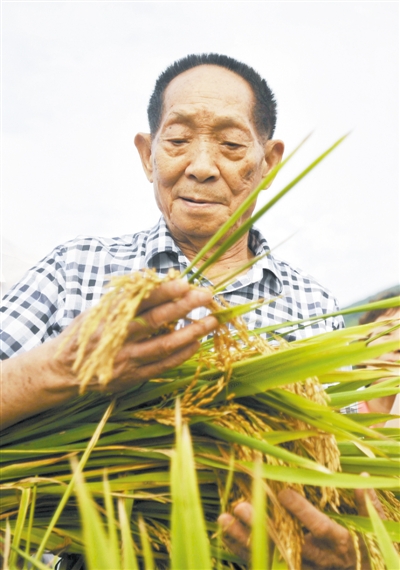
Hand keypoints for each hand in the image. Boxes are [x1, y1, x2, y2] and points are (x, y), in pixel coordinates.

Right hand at [1, 280, 216, 426]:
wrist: (63, 371)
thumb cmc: (85, 334)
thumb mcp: (97, 310)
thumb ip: (124, 298)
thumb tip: (152, 278)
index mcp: (108, 317)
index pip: (141, 300)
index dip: (164, 291)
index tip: (185, 282)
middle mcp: (118, 338)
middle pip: (156, 320)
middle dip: (184, 307)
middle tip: (206, 295)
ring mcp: (126, 359)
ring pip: (164, 345)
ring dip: (191, 332)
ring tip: (211, 321)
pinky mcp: (132, 377)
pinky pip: (163, 365)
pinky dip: (182, 354)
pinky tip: (197, 343)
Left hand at [218, 487, 385, 568]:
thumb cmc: (366, 547)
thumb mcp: (372, 526)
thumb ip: (365, 504)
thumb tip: (361, 477)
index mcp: (340, 543)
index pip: (320, 528)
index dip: (303, 513)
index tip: (284, 493)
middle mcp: (318, 558)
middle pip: (287, 543)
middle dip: (262, 525)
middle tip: (240, 506)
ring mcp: (302, 568)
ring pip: (270, 555)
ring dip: (245, 539)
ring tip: (223, 519)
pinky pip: (264, 563)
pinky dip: (244, 550)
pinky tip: (226, 534)